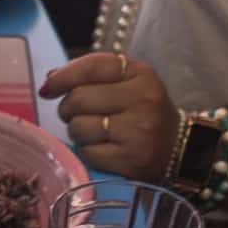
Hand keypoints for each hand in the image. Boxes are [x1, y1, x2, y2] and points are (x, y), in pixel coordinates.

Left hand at [39, 52, 180, 178]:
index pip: (92, 67)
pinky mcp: (131, 160)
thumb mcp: (128, 83)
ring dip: (77, 132)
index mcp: (140, 74)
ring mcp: (138, 131)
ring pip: (78, 128)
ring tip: (94, 132)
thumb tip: (50, 80)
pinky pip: (87, 153)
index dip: (63, 77)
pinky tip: (103, 149)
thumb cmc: (143, 111)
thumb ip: (91, 75)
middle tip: (76, 115)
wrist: (179, 147)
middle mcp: (142, 99)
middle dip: (68, 108)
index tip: (48, 89)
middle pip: (78, 99)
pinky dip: (87, 152)